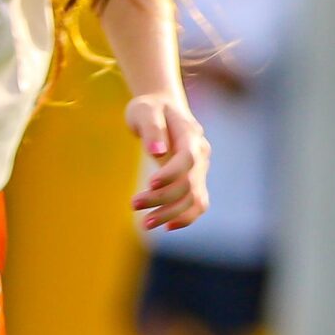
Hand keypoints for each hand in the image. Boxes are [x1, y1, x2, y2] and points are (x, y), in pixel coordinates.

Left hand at [125, 93, 210, 230]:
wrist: (162, 109)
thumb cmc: (149, 108)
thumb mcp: (144, 110)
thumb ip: (152, 129)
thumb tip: (157, 151)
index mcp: (191, 135)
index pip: (188, 159)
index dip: (171, 174)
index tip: (149, 183)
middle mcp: (201, 154)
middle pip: (189, 183)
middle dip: (163, 198)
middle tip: (134, 205)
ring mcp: (201, 169)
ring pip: (194, 198)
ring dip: (172, 214)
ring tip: (144, 224)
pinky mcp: (195, 180)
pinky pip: (198, 204)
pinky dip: (186, 218)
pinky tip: (166, 227)